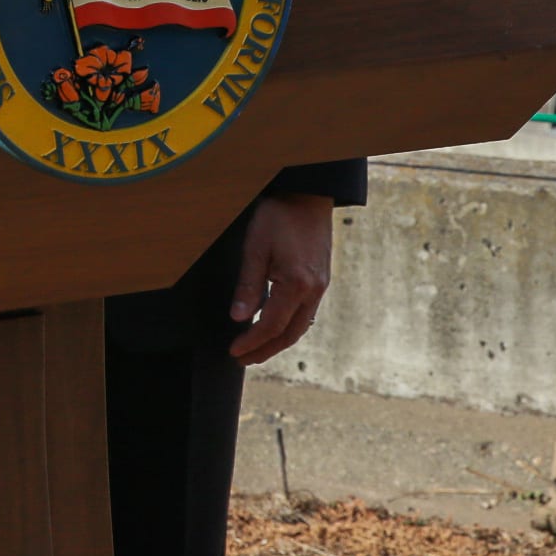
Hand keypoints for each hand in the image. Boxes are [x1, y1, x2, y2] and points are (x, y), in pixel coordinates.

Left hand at [227, 193, 334, 365]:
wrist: (308, 195)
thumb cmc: (279, 216)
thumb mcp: (255, 247)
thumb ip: (248, 285)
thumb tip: (238, 317)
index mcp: (296, 284)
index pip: (271, 325)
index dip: (251, 342)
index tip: (234, 351)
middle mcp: (313, 291)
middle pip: (289, 334)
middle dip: (265, 350)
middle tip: (242, 359)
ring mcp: (320, 287)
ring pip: (300, 326)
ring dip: (277, 341)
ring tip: (256, 349)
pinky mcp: (320, 280)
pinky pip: (305, 313)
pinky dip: (288, 326)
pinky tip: (274, 326)